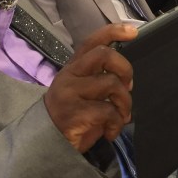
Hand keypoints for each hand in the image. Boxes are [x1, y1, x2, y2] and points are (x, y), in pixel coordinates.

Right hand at [44, 24, 135, 152]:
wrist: (44, 145)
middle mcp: (70, 76)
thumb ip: (99, 80)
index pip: (92, 42)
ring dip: (125, 103)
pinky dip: (116, 124)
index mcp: (73, 68)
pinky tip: (110, 132)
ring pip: (111, 84)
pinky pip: (109, 111)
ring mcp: (71, 94)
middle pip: (104, 55)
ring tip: (121, 116)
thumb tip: (126, 80)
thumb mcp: (81, 93)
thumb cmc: (69, 118)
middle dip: (125, 69)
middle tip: (128, 87)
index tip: (133, 31)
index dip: (113, 32)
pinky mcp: (75, 113)